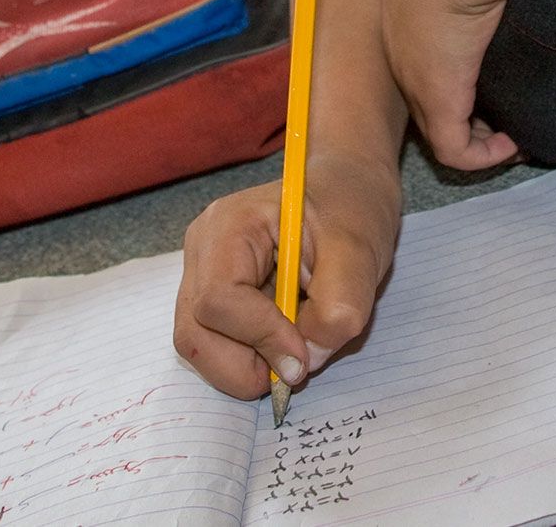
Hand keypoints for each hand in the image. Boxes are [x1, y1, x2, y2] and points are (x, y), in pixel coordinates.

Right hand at [171, 149, 401, 400]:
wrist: (346, 186)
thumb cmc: (352, 207)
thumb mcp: (360, 253)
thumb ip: (336, 311)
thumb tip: (303, 363)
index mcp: (231, 226)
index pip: (219, 300)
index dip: (260, 338)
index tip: (304, 358)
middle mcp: (202, 249)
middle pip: (195, 332)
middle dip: (245, 366)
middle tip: (297, 368)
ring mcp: (201, 273)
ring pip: (199, 346)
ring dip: (247, 365)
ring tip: (294, 348)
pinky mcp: (212, 295)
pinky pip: (215, 343)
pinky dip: (248, 356)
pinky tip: (283, 338)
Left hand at [379, 0, 516, 171]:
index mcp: (408, 15)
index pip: (424, 56)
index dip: (457, 70)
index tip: (492, 73)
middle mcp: (405, 52)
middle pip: (431, 96)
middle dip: (468, 109)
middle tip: (506, 112)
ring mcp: (417, 79)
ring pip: (442, 127)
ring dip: (478, 135)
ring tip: (512, 131)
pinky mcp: (437, 100)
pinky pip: (456, 151)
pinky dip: (484, 156)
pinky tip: (512, 142)